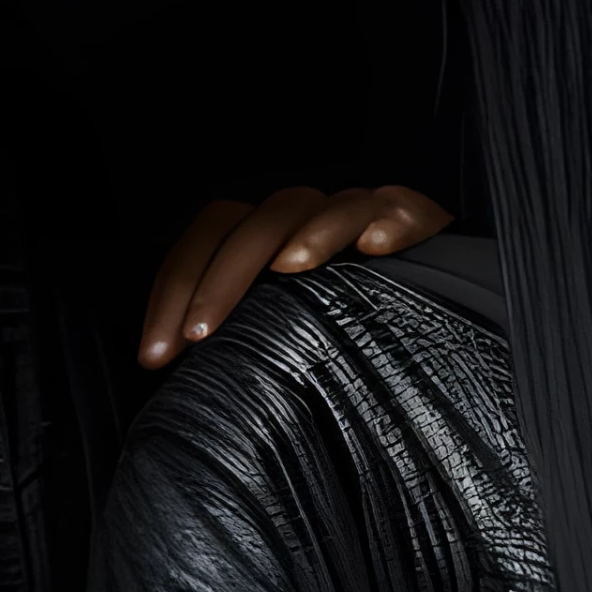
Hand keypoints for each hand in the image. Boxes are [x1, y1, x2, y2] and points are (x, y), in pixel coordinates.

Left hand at [139, 185, 449, 366]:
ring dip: (304, 236)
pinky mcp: (415, 221)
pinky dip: (387, 221)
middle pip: (252, 224)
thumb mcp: (278, 342)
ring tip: (290, 268)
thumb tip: (176, 384)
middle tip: (199, 336)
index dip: (174, 291)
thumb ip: (236, 347)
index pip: (207, 243)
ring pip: (324, 207)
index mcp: (266, 242)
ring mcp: (360, 215)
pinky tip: (376, 246)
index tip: (155, 355)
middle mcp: (306, 221)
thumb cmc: (343, 337)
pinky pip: (400, 209)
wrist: (436, 303)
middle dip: (217, 279)